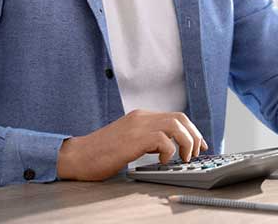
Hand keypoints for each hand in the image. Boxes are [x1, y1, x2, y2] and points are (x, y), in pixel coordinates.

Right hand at [56, 109, 207, 180]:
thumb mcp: (128, 141)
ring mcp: (137, 126)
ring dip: (185, 142)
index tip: (199, 144)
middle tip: (195, 153)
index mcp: (141, 117)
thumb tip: (167, 147)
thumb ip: (146, 139)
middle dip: (194, 135)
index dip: (192, 130)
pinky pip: (162, 139)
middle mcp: (141, 117)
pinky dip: (169, 151)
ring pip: (175, 124)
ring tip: (183, 157)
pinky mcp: (133, 139)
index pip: (176, 116)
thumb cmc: (100, 154)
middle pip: (180, 117)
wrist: (77, 156)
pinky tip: (162, 161)